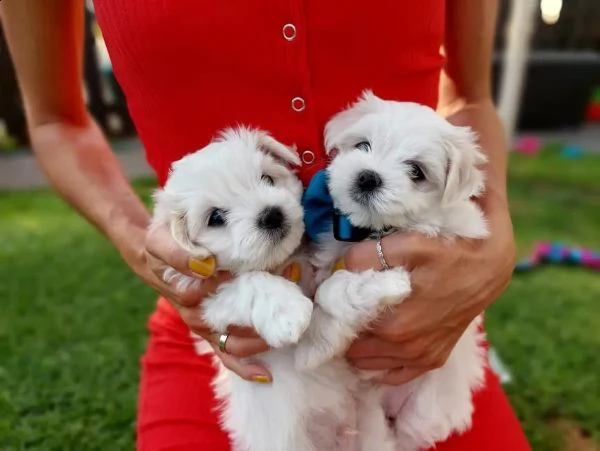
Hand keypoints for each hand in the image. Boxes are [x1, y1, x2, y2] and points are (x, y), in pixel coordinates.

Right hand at [121, 223, 271, 382]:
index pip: (207, 297)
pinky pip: (228, 356)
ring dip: (260, 339)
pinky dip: (245, 367)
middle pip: (227, 326)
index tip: (252, 276)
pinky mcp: (212, 332)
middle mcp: (194, 314)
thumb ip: (178, 253)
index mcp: (183, 290)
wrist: (156, 257)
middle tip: (287, 303)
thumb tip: (206, 265)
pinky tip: (266, 374)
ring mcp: (205, 326)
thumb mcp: (161, 242)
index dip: (228, 286)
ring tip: (285, 331)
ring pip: (232, 343)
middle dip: (260, 318)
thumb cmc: (164, 246)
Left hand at [342, 200, 515, 384]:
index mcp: (393, 324)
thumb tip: (341, 266)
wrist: (491, 267)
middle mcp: (404, 348)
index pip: (342, 328)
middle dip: (343, 329)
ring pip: (368, 364)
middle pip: (351, 349)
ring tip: (360, 322)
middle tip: (342, 308)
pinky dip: (380, 363)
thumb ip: (368, 255)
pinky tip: (377, 344)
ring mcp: (420, 358)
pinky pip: (394, 375)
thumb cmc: (448, 252)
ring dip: (359, 346)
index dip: (332, 311)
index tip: (330, 297)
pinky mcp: (433, 360)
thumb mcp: (407, 244)